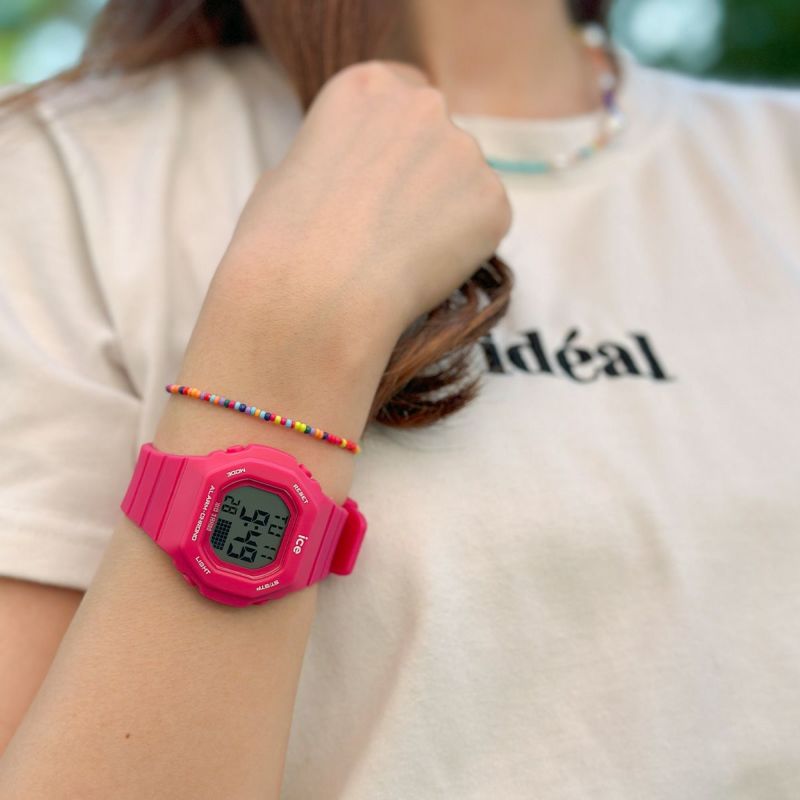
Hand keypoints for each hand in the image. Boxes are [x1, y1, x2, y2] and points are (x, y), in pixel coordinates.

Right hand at [220, 59, 512, 345]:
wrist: (315, 290)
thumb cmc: (284, 239)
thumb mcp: (289, 172)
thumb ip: (338, 157)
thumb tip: (355, 179)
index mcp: (368, 84)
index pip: (404, 98)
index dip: (395, 145)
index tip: (383, 181)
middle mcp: (424, 103)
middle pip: (438, 137)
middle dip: (423, 175)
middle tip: (392, 227)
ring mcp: (465, 150)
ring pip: (463, 183)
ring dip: (444, 212)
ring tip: (401, 257)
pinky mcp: (493, 200)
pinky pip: (484, 223)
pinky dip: (464, 248)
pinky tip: (424, 269)